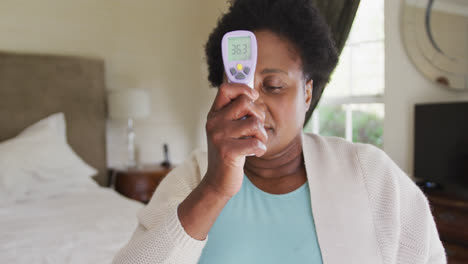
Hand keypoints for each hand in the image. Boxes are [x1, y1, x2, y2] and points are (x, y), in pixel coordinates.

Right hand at [203, 83, 267, 197]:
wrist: (217, 181)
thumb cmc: (228, 153)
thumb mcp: (227, 129)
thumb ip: (236, 113)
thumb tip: (253, 94)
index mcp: (214, 114)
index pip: (226, 89)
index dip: (243, 88)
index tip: (253, 97)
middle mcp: (214, 123)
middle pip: (245, 103)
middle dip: (259, 114)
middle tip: (256, 129)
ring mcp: (219, 137)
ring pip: (254, 123)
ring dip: (262, 135)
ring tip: (257, 142)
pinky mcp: (228, 152)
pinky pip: (255, 142)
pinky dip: (261, 149)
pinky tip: (255, 153)